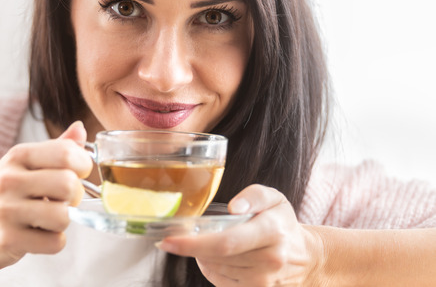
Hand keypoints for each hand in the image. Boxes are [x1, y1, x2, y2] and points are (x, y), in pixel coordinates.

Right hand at [0, 121, 92, 286]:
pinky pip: (55, 242)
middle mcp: (9, 179)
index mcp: (18, 156)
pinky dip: (53, 242)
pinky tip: (38, 236)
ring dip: (63, 222)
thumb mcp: (23, 166)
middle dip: (74, 197)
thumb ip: (55, 149)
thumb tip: (80, 128)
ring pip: (64, 216)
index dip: (83, 166)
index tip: (78, 174)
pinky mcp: (7, 239)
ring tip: (46, 220)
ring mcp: (6, 210)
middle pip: (68, 185)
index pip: (67, 153)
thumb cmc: (4, 198)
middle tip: (62, 201)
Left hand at [157, 184, 323, 285]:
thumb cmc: (282, 223)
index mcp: (271, 232)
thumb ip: (253, 195)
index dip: (192, 244)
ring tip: (207, 242)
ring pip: (215, 269)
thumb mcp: (274, 199)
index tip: (167, 241)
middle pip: (216, 257)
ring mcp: (263, 282)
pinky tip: (215, 256)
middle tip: (176, 237)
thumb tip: (233, 207)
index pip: (225, 243)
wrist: (307, 258)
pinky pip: (221, 281)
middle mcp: (269, 260)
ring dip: (202, 255)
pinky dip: (211, 268)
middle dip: (191, 247)